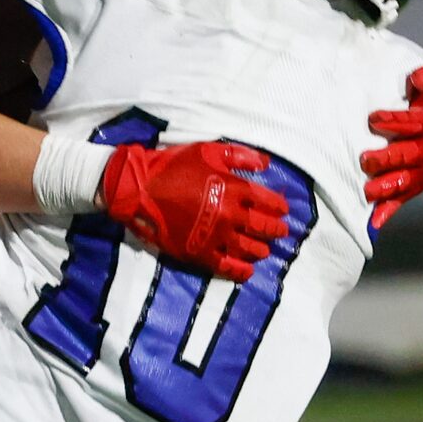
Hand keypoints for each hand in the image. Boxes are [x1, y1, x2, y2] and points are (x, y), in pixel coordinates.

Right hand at [100, 140, 289, 281]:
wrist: (139, 189)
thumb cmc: (173, 166)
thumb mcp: (207, 151)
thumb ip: (240, 156)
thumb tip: (267, 164)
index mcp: (234, 189)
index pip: (267, 201)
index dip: (278, 206)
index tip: (283, 210)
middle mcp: (230, 215)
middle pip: (262, 227)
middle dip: (275, 230)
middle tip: (281, 232)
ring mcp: (216, 237)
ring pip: (248, 249)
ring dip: (261, 249)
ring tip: (264, 250)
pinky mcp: (200, 253)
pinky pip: (226, 267)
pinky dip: (240, 271)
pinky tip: (247, 271)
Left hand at [362, 63, 422, 230]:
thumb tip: (418, 77)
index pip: (413, 124)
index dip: (394, 121)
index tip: (374, 118)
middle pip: (408, 156)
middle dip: (387, 158)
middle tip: (366, 159)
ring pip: (405, 182)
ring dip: (386, 187)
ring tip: (368, 191)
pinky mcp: (414, 186)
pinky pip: (401, 200)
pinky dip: (388, 211)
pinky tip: (373, 222)